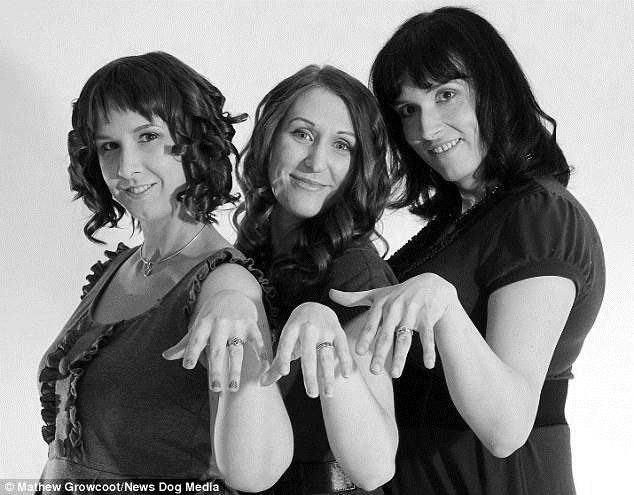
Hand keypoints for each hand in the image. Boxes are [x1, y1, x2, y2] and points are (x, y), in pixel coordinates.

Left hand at [163, 290, 265, 392]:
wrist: (233, 293)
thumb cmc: (212, 314)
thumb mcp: (197, 326)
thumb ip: (184, 343)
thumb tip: (165, 356)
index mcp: (203, 324)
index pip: (196, 339)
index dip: (191, 351)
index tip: (188, 365)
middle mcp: (219, 324)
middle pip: (217, 351)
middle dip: (216, 370)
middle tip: (215, 389)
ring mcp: (236, 325)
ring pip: (236, 350)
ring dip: (235, 370)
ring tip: (233, 387)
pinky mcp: (251, 325)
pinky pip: (257, 340)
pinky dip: (261, 352)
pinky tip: (263, 366)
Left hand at [260, 302, 352, 397]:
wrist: (315, 304)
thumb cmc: (298, 329)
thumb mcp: (286, 340)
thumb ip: (277, 363)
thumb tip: (263, 383)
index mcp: (292, 330)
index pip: (286, 344)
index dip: (284, 358)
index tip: (283, 372)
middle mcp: (308, 329)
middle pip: (308, 354)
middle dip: (310, 375)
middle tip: (312, 394)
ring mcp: (324, 330)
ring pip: (326, 355)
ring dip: (328, 375)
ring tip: (328, 393)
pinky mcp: (337, 331)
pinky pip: (342, 348)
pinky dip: (345, 361)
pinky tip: (346, 374)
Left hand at [329, 273, 455, 376]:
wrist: (431, 284)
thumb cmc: (399, 293)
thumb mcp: (378, 294)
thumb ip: (354, 298)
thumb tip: (330, 294)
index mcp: (382, 304)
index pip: (372, 323)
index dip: (366, 337)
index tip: (358, 352)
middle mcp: (396, 308)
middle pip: (387, 334)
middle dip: (380, 353)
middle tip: (373, 371)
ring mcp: (413, 313)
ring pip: (405, 338)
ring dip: (400, 356)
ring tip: (395, 374)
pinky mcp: (428, 317)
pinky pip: (427, 336)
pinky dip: (428, 350)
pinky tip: (428, 365)